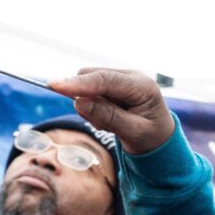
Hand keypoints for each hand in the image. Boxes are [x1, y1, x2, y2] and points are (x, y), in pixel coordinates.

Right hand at [48, 68, 176, 154]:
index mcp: (143, 86)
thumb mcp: (134, 133)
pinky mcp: (111, 84)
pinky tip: (110, 118)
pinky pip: (89, 92)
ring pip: (87, 84)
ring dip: (91, 107)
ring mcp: (120, 78)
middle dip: (86, 99)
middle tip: (103, 125)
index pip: (106, 80)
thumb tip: (80, 103)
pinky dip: (93, 108)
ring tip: (113, 123)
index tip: (55, 85)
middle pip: (92, 76)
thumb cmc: (151, 137)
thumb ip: (109, 117)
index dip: (80, 84)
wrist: (159, 137)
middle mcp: (131, 76)